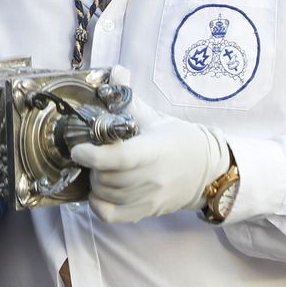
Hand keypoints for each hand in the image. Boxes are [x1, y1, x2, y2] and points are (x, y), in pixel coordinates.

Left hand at [69, 75, 228, 223]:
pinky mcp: (147, 212)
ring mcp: (150, 198)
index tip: (78, 149)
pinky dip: (99, 205)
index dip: (94, 156)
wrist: (207, 170)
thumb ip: (130, 98)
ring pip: (107, 195)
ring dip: (96, 182)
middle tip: (94, 154)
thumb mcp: (155, 118)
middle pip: (109, 178)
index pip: (120, 159)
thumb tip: (116, 71)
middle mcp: (152, 178)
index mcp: (153, 151)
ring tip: (100, 169)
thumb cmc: (178, 140)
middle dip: (93, 166)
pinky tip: (99, 191)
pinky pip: (112, 215)